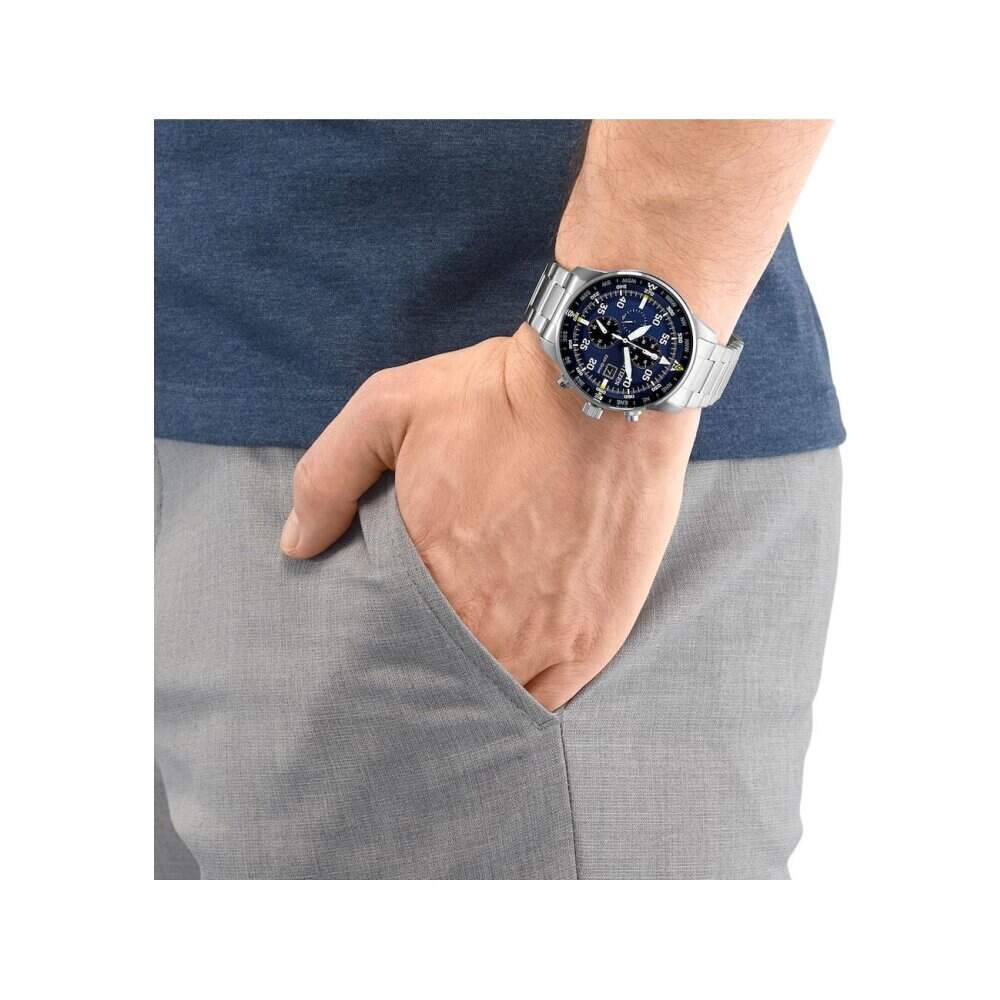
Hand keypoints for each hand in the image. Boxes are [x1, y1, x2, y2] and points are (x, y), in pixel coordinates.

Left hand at [281, 324, 698, 709]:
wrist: (604, 387)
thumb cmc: (498, 397)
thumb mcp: (388, 409)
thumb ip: (328, 477)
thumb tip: (297, 543)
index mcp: (425, 574)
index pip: (383, 642)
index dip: (379, 646)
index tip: (378, 641)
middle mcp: (480, 620)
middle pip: (435, 676)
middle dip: (422, 672)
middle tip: (420, 661)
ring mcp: (542, 637)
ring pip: (489, 694)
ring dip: (473, 688)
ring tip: (464, 678)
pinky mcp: (594, 637)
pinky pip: (548, 699)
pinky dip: (527, 696)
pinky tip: (514, 683)